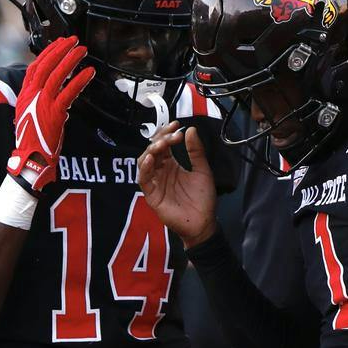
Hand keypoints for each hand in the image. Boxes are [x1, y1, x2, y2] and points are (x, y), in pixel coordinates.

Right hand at [7, 37, 93, 193]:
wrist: (30, 159)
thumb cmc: (32, 140)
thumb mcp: (30, 116)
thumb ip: (39, 102)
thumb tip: (54, 93)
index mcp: (24, 95)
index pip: (34, 68)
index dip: (47, 53)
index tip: (59, 43)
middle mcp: (31, 96)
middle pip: (45, 66)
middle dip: (60, 50)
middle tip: (73, 40)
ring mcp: (42, 103)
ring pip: (56, 75)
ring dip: (70, 60)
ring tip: (82, 50)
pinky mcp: (54, 113)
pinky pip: (68, 92)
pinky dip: (79, 81)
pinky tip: (90, 73)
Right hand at [137, 120, 217, 246]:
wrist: (203, 222)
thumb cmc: (202, 198)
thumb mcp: (202, 170)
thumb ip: (196, 151)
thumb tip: (190, 130)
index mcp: (172, 165)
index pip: (164, 145)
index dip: (167, 133)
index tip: (177, 125)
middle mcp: (161, 172)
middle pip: (152, 150)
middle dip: (160, 139)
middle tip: (172, 134)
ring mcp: (155, 182)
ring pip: (145, 161)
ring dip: (151, 150)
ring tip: (162, 144)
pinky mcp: (152, 194)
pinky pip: (143, 179)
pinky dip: (145, 167)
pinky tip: (151, 158)